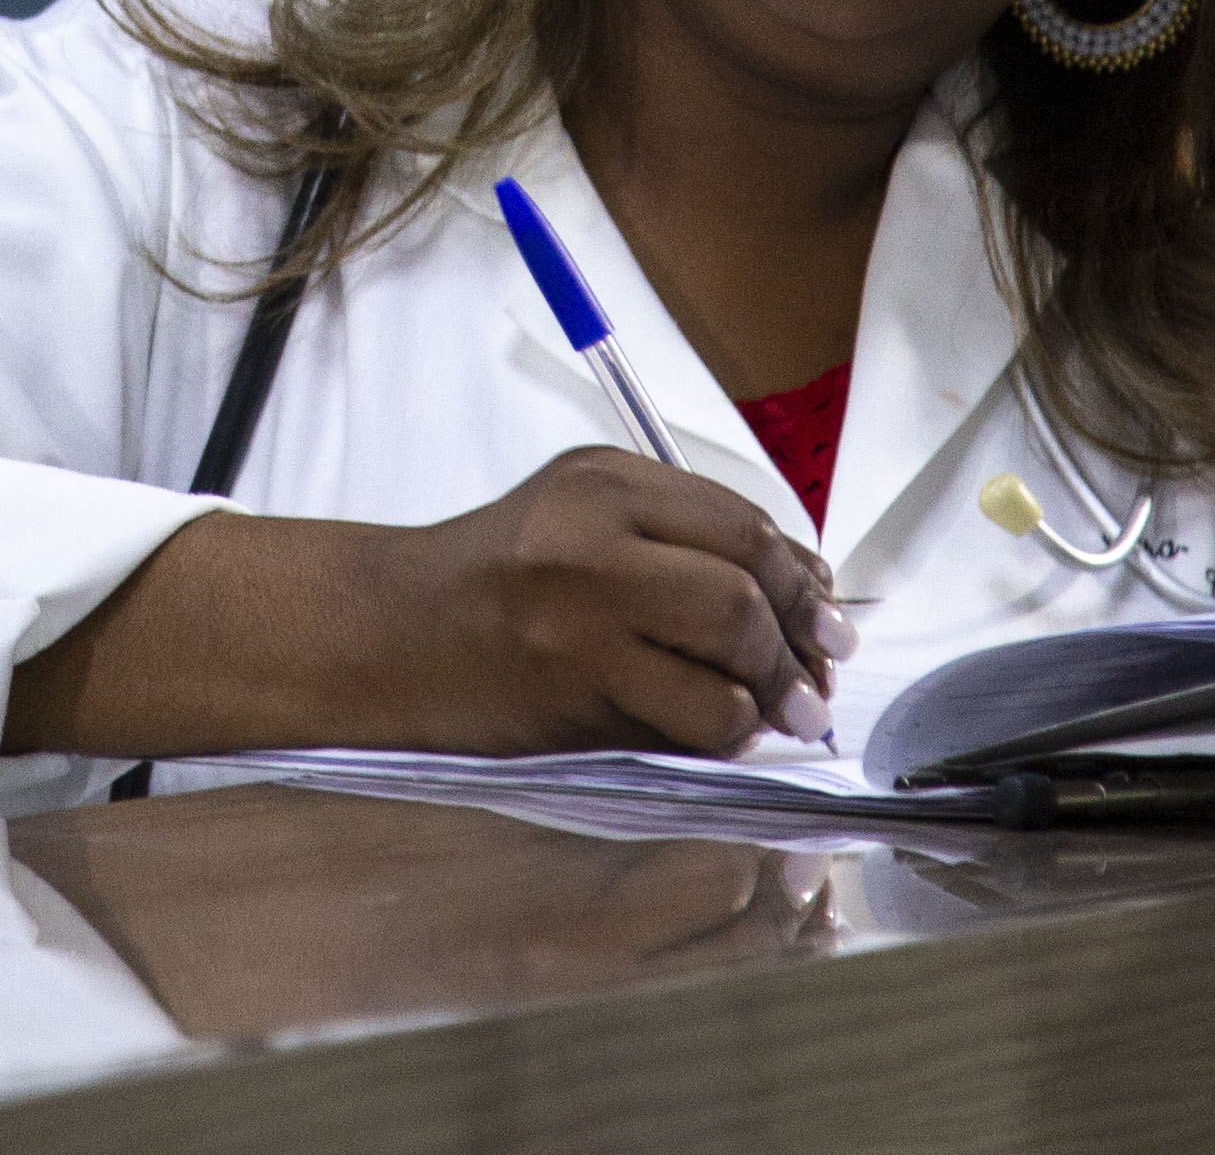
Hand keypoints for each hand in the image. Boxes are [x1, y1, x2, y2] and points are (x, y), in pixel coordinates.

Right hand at [5, 448, 851, 761]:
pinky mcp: (572, 683)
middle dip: (800, 639)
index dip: (801, 578)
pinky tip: (718, 734)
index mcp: (605, 480)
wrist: (390, 637)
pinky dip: (725, 730)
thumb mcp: (581, 521)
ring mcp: (581, 608)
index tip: (824, 619)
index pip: (743, 522)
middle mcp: (594, 530)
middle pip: (748, 579)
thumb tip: (805, 593)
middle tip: (815, 681)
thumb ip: (681, 538)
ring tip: (780, 715)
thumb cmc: (496, 584)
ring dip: (772, 693)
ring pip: (732, 645)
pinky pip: (694, 713)